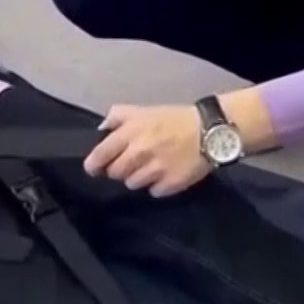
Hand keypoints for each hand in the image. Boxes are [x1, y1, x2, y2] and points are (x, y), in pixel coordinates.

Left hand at [83, 104, 211, 196]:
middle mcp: (139, 153)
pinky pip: (153, 192)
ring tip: (151, 167)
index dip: (94, 165)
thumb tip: (101, 130)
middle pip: (115, 173)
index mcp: (130, 133)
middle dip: (120, 169)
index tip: (94, 169)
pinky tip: (166, 174)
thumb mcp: (144, 111)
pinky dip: (157, 186)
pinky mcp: (169, 184)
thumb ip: (118, 116)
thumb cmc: (175, 119)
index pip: (101, 155)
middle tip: (132, 163)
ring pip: (132, 184)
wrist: (210, 131)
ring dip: (139, 178)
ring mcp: (154, 170)